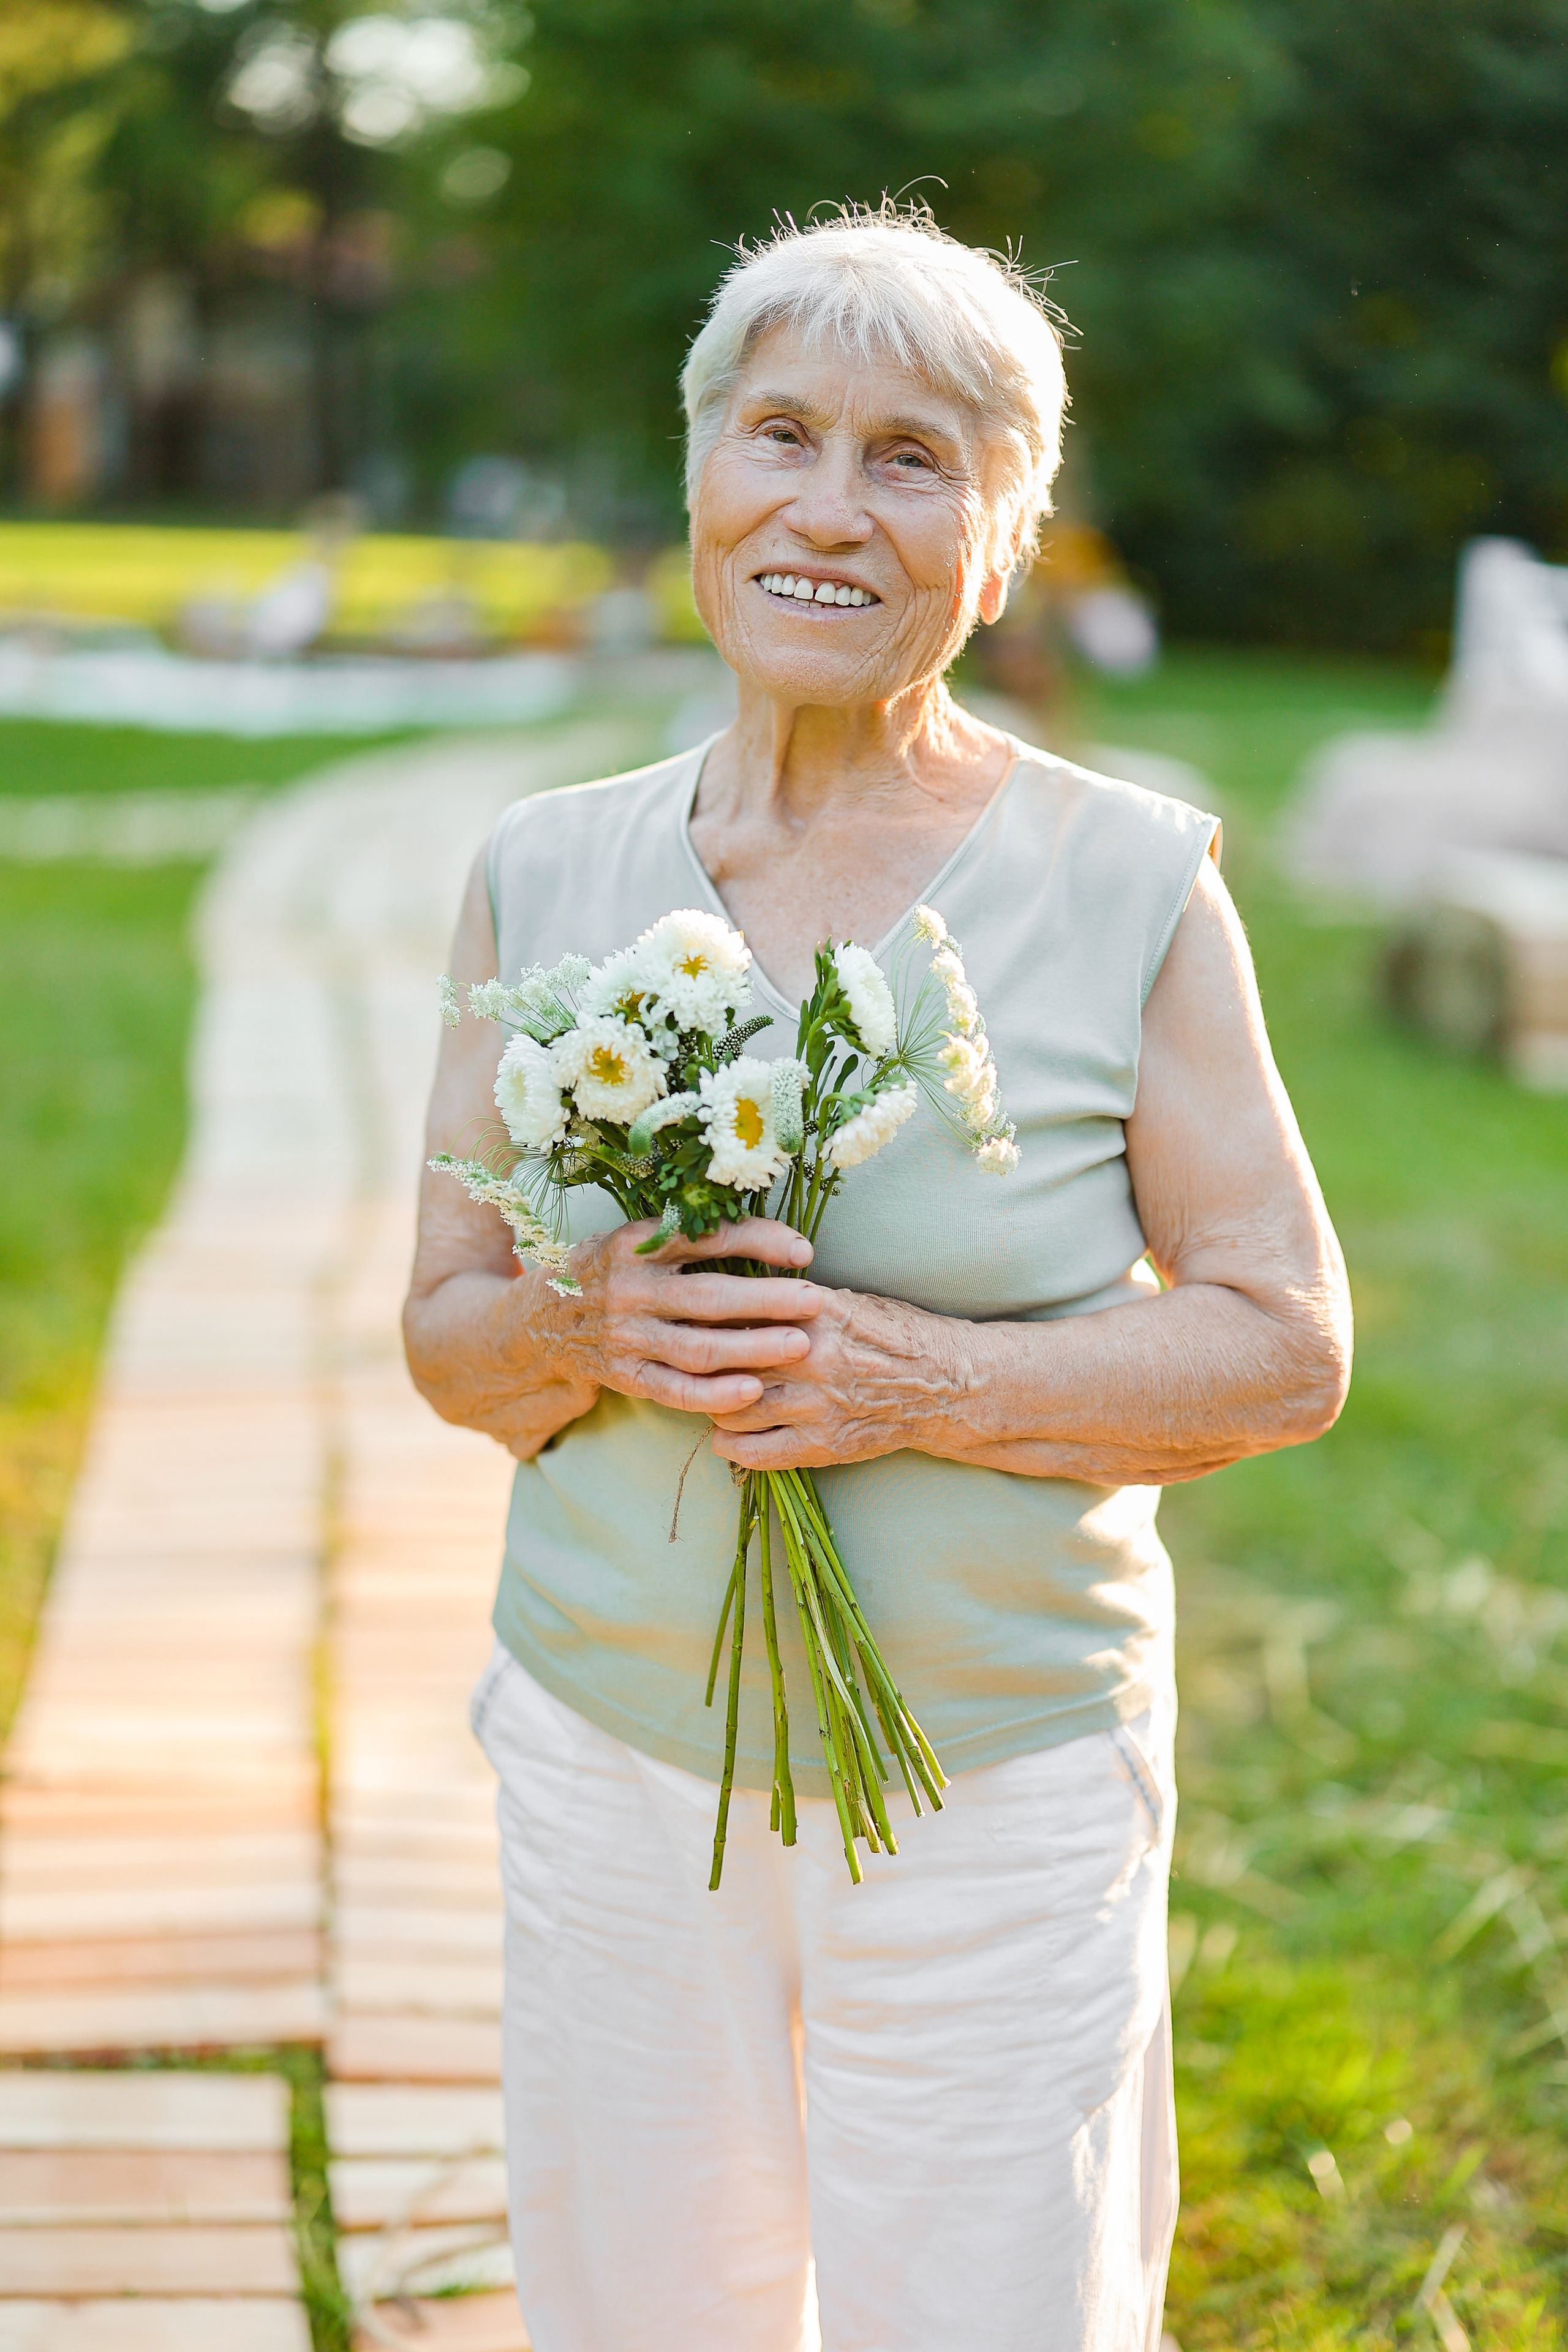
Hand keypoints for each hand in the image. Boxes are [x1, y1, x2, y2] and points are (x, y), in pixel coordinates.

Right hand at [535, 1216, 824, 1418]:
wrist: (542, 1320)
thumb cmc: (610, 1271)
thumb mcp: (635, 1239)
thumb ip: (686, 1234)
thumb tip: (764, 1230)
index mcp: (635, 1244)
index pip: (707, 1237)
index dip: (760, 1241)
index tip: (804, 1250)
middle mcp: (628, 1289)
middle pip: (710, 1297)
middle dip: (769, 1300)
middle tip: (816, 1301)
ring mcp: (626, 1337)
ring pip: (700, 1348)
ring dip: (754, 1348)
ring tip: (801, 1345)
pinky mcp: (626, 1375)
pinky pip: (676, 1390)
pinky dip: (716, 1395)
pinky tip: (753, 1390)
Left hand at [707, 1286, 957, 1471]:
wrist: (945, 1383)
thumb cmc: (894, 1335)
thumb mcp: (845, 1302)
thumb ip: (793, 1304)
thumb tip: (735, 1301)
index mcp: (815, 1312)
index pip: (739, 1312)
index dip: (708, 1319)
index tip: (693, 1322)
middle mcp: (811, 1357)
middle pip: (727, 1360)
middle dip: (703, 1362)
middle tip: (690, 1362)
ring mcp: (816, 1405)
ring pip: (733, 1407)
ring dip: (712, 1404)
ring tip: (706, 1399)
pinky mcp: (823, 1444)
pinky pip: (758, 1452)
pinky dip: (731, 1447)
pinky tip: (724, 1438)